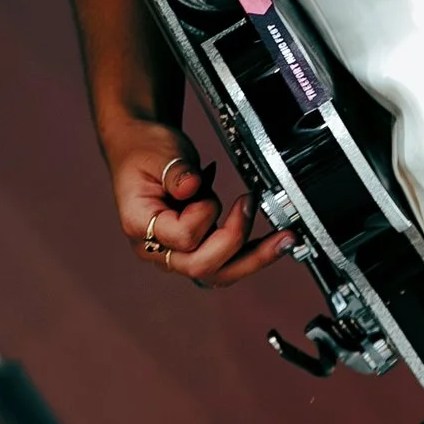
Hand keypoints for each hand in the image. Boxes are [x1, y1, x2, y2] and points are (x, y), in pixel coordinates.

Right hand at [105, 113, 292, 287]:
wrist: (139, 149)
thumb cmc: (144, 152)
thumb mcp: (158, 153)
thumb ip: (176, 172)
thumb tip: (192, 186)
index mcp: (139, 224)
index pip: (182, 237)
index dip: (203, 214)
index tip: (206, 188)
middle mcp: (155, 248)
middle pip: (202, 267)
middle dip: (236, 239)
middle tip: (251, 204)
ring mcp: (175, 253)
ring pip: (218, 274)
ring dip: (255, 258)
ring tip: (284, 239)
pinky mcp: (194, 249)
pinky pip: (225, 263)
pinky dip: (250, 253)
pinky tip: (273, 241)